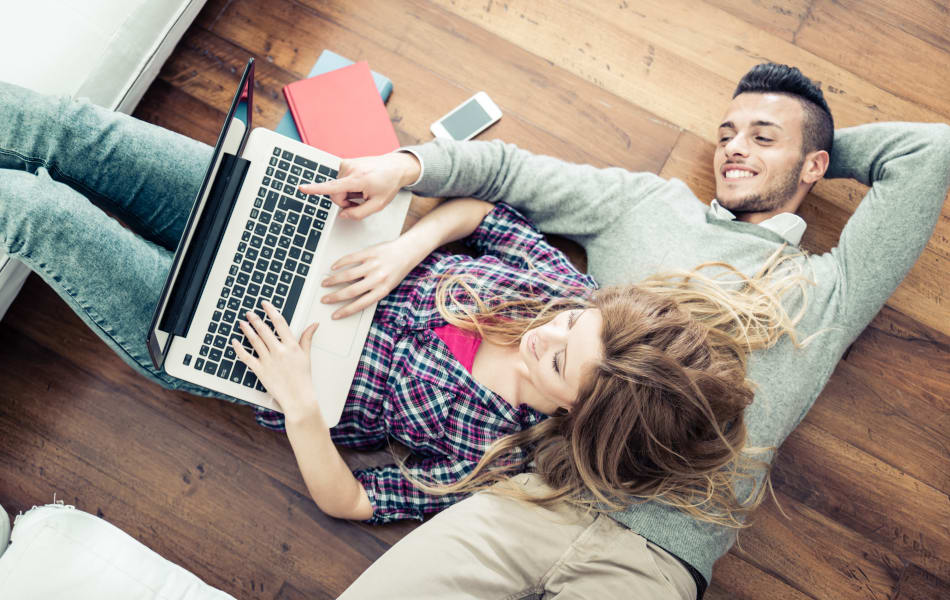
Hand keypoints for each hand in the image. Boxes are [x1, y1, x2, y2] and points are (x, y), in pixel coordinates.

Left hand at [232, 301, 320, 418]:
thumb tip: (314, 324)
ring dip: (247, 330)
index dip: (271, 311)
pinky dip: (239, 349)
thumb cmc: (303, 378)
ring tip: (242, 322)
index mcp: (291, 346)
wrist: (298, 398)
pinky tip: (234, 342)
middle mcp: (279, 351)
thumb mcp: (307, 355)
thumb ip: (307, 338)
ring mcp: (268, 361)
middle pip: (265, 330)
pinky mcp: (260, 371)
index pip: (280, 323)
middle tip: (249, 312)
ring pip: (254, 341)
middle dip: (256, 319)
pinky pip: (246, 357)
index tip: (265, 304)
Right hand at [299, 152, 419, 219]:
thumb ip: (358, 214)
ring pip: (337, 188)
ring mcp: (347, 164)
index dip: (315, 189)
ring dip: (348, 193)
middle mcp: (350, 169)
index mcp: (358, 179)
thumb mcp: (378, 205)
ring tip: (363, 190)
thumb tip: (342, 214)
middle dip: (345, 201)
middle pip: (335, 194)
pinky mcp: (345, 162)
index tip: (301, 188)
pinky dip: (348, 186)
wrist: (396, 167)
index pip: (333, 187)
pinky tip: (360, 184)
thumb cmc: (388, 184)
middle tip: (360, 201)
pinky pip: (340, 181)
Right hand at [320, 236, 420, 318]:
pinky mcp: (370, 252)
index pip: (360, 304)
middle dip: (335, 297)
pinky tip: (334, 267)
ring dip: (333, 280)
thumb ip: (372, 291)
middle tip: (325, 299)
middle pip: (351, 291)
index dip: (346, 311)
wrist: (408, 251)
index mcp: (383, 290)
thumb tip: (352, 298)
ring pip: (348, 275)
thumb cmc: (398, 269)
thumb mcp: (388, 285)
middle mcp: (378, 278)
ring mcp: (373, 265)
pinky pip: (351, 258)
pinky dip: (340, 263)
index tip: (336, 315)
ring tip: (325, 283)